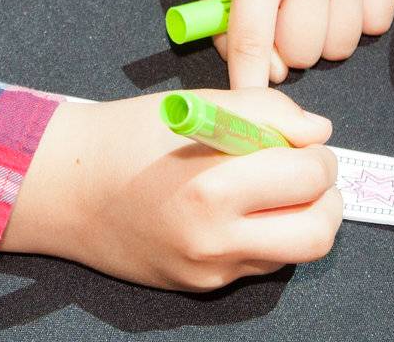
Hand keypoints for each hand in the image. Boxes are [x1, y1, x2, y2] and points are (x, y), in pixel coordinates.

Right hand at [0, 87, 341, 289]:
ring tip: (280, 186)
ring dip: (303, 218)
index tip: (308, 139)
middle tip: (311, 169)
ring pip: (294, 254)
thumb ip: (263, 111)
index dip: (318, 153)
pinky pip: (259, 263)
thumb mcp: (193, 105)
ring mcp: (210, 271)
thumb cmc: (126, 136)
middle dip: (327, 197)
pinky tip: (243, 207)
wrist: (66, 188)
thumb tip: (318, 130)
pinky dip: (268, 233)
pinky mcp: (203, 286)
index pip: (305, 178)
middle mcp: (215, 241)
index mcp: (212, 187)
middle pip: (316, 233)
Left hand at [195, 0, 393, 86]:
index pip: (253, 41)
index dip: (250, 82)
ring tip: (302, 1)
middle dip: (286, 48)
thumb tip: (270, 75)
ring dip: (321, 36)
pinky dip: (356, 18)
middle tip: (276, 17)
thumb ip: (229, 29)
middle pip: (305, 52)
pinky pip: (378, 22)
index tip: (249, 113)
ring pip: (343, 44)